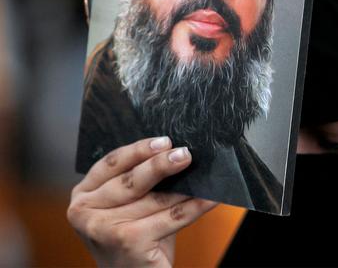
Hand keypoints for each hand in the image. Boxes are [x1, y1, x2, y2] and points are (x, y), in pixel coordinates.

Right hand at [67, 137, 216, 266]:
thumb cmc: (135, 240)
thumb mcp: (129, 207)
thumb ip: (140, 182)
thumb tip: (174, 152)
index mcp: (82, 197)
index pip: (110, 164)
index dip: (138, 150)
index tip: (164, 141)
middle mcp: (84, 213)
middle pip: (131, 180)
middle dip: (161, 165)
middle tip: (185, 154)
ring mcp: (104, 229)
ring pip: (155, 199)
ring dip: (185, 187)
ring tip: (205, 177)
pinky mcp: (128, 241)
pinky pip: (171, 217)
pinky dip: (195, 206)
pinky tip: (211, 198)